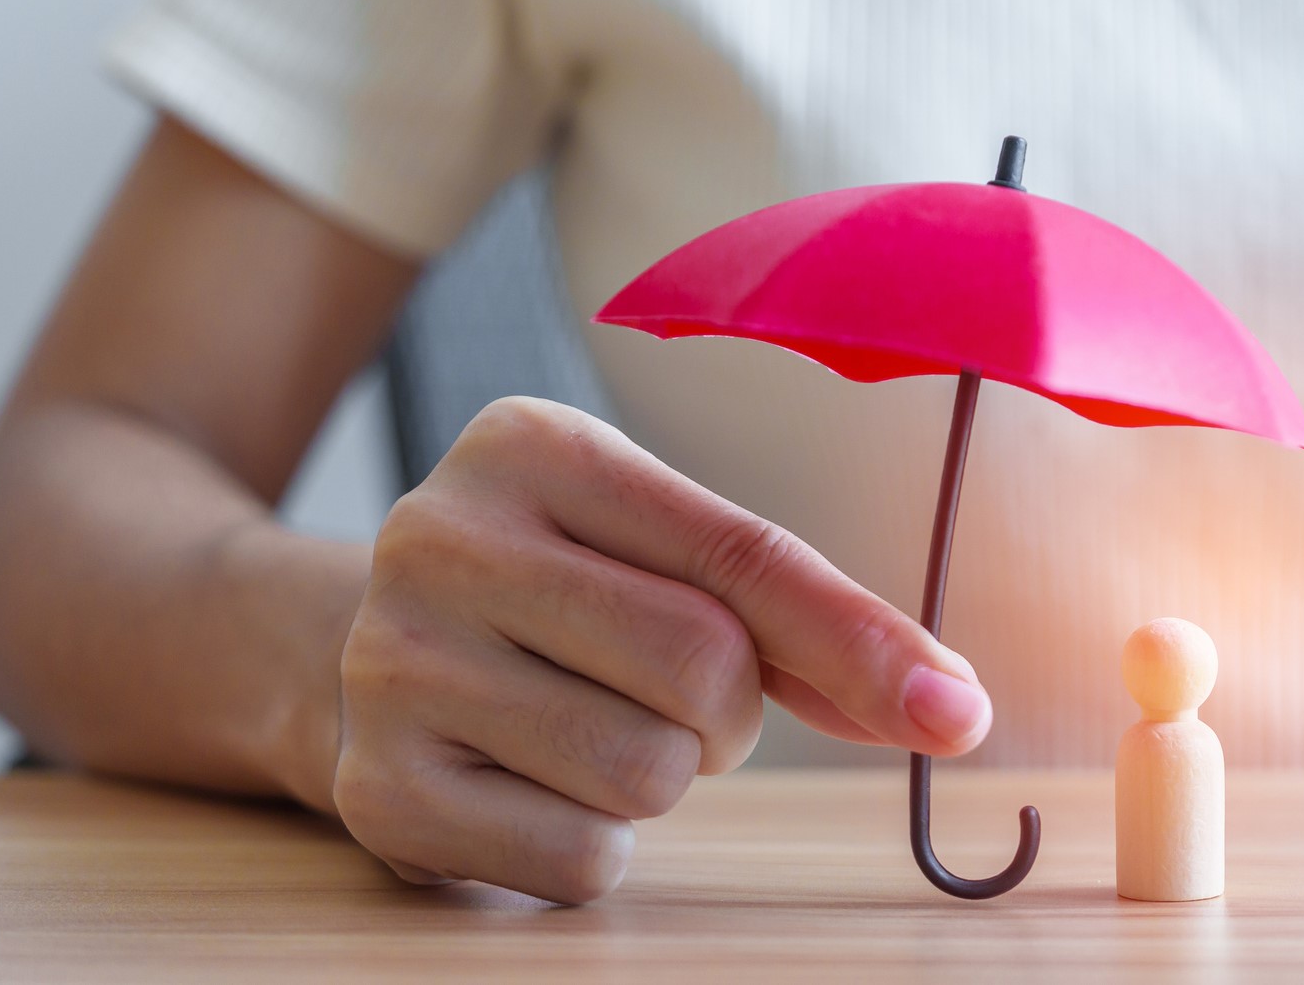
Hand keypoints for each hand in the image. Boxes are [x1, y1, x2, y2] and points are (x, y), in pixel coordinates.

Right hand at [332, 397, 991, 902]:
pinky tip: (537, 784)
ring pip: (646, 770)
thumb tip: (947, 705)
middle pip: (702, 665)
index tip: (956, 712)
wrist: (347, 654)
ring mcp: (394, 666)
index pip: (741, 552)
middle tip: (679, 697)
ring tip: (597, 726)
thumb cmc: (556, 596)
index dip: (860, 641)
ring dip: (664, 774)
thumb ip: (795, 616)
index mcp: (531, 445)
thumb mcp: (651, 551)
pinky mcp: (378, 788)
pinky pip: (583, 857)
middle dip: (731, 710)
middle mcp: (442, 537)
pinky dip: (600, 843)